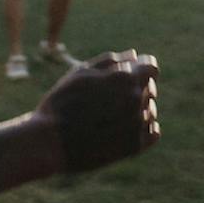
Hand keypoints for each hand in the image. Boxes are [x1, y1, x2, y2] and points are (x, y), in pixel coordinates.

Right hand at [38, 49, 159, 171]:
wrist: (50, 141)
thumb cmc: (61, 102)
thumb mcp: (80, 73)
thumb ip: (109, 61)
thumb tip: (134, 56)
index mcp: (125, 77)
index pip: (151, 67)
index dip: (140, 68)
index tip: (129, 75)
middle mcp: (136, 99)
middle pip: (149, 89)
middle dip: (135, 90)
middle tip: (108, 100)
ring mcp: (137, 123)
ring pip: (150, 110)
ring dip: (137, 110)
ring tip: (110, 117)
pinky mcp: (135, 146)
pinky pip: (153, 132)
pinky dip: (143, 129)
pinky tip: (125, 129)